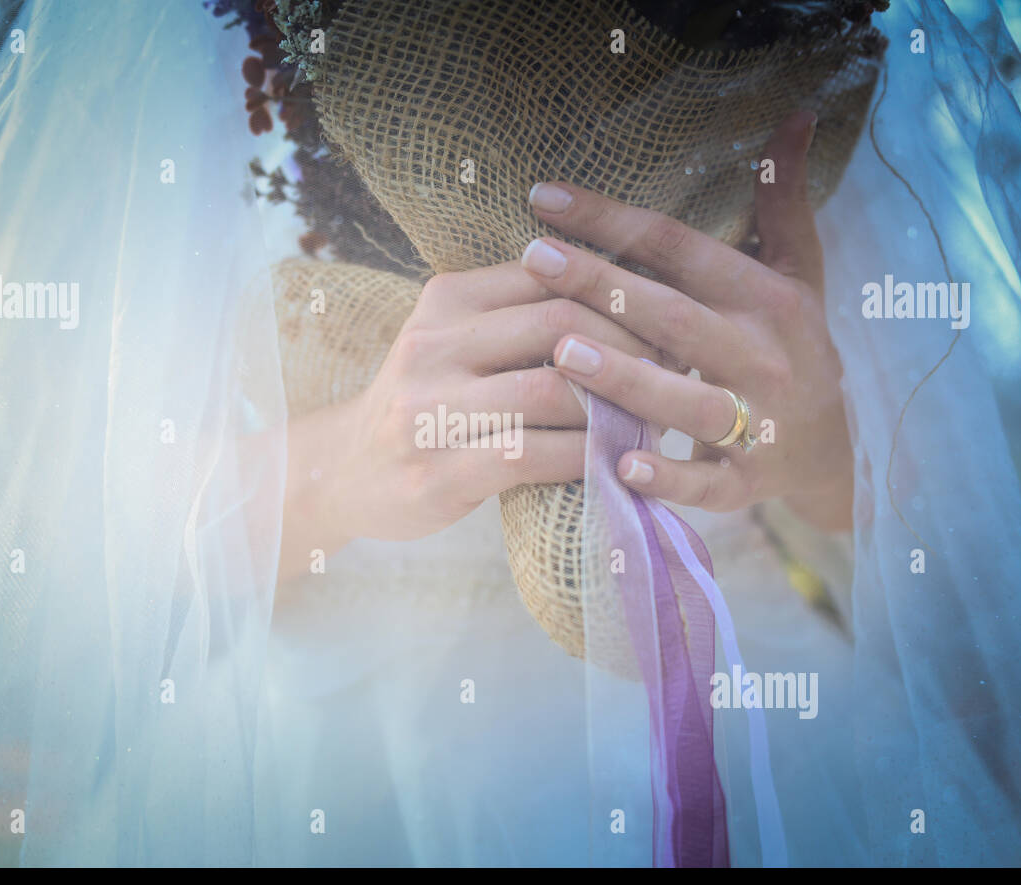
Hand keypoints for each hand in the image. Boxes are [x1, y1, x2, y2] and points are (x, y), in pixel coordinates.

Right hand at [277, 261, 661, 579]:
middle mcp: (432, 343)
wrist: (344, 472)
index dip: (620, 295)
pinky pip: (533, 454)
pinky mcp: (438, 470)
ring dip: (616, 407)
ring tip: (653, 419)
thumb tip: (624, 297)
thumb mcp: (452, 341)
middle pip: (561, 325)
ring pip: (553, 390)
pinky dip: (585, 457)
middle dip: (631, 348)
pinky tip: (614, 464)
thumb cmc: (423, 404)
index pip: (552, 275)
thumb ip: (516, 316)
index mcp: (445, 299)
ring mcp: (430, 409)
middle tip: (676, 371)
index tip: (665, 319)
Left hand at [520, 111, 852, 530]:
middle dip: (604, 287)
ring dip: (630, 379)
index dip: (613, 220)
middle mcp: (764, 355)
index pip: (679, 248)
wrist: (835, 451)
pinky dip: (670, 478)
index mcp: (767, 298)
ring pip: (691, 400)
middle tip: (535, 258)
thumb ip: (781, 202)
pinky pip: (708, 483)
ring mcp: (758, 422)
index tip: (544, 198)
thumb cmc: (794, 349)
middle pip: (675, 316)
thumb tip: (794, 117)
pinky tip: (621, 463)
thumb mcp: (797, 274)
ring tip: (563, 354)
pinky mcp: (749, 482)